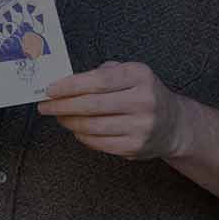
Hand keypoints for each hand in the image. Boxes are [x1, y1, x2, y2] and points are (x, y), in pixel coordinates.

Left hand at [38, 61, 188, 160]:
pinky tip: (75, 129)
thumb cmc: (142, 94)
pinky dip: (81, 136)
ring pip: (92, 126)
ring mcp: (141, 126)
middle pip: (91, 105)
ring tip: (58, 117)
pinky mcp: (135, 146)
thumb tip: (64, 81)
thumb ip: (101, 73)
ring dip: (68, 122)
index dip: (69, 86)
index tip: (50, 89)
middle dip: (62, 106)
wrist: (173, 124)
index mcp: (139, 76)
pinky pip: (98, 142)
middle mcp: (143, 101)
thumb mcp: (130, 73)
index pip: (98, 81)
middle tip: (45, 106)